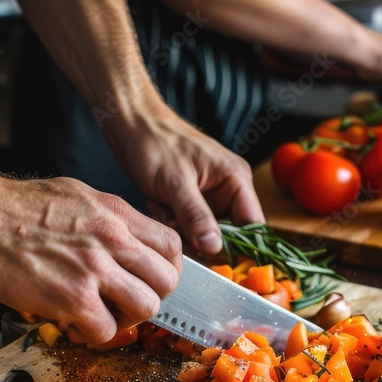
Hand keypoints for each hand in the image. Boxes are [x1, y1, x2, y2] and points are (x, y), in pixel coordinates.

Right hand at [0, 176, 181, 342]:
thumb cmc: (15, 207)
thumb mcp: (76, 195)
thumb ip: (108, 218)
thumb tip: (126, 237)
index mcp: (116, 214)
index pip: (172, 245)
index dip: (167, 269)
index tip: (152, 279)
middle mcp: (113, 239)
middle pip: (167, 280)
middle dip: (154, 297)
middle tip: (129, 302)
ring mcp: (95, 269)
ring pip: (147, 308)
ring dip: (129, 319)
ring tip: (106, 315)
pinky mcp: (72, 298)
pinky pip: (106, 330)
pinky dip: (96, 333)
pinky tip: (78, 323)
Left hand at [104, 102, 264, 255]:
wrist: (130, 124)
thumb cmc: (154, 142)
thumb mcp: (175, 182)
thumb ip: (196, 216)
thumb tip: (215, 248)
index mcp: (236, 179)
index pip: (252, 226)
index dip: (237, 247)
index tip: (211, 258)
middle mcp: (228, 189)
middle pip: (226, 234)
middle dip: (198, 236)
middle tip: (174, 221)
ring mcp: (209, 195)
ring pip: (203, 232)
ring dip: (181, 229)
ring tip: (162, 207)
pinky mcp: (191, 199)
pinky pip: (187, 225)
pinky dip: (171, 221)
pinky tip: (157, 204)